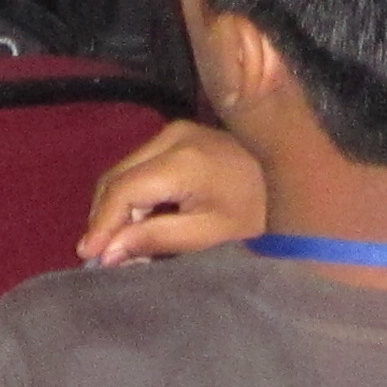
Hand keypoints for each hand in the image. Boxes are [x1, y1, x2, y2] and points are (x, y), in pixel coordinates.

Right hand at [78, 119, 268, 264]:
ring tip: (119, 242)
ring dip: (117, 205)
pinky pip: (142, 163)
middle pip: (118, 176)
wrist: (299, 181)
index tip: (88, 255)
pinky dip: (134, 192)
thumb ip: (156, 239)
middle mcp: (172, 135)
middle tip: (102, 255)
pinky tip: (138, 219)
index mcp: (182, 159)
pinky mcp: (182, 134)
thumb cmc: (259, 215)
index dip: (101, 223)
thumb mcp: (209, 236)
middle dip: (105, 216)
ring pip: (126, 168)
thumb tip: (108, 251)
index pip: (123, 189)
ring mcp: (176, 130)